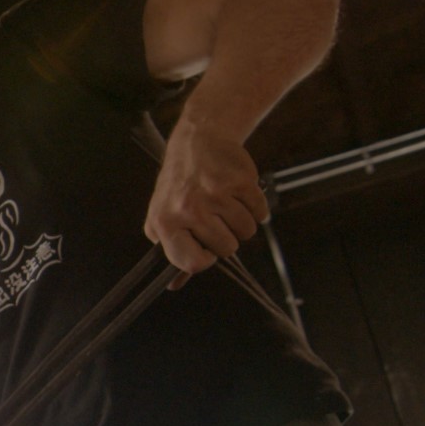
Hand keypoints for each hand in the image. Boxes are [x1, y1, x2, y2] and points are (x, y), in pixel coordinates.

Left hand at [144, 119, 267, 288]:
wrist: (197, 140)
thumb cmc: (180, 186)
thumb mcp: (164, 217)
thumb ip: (173, 251)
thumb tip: (173, 285)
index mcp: (165, 223)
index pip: (191, 263)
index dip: (204, 261)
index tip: (206, 251)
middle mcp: (188, 209)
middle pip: (227, 249)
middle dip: (226, 238)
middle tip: (215, 217)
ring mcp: (215, 194)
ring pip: (246, 232)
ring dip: (242, 222)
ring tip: (225, 204)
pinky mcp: (240, 181)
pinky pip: (260, 213)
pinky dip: (256, 208)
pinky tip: (240, 195)